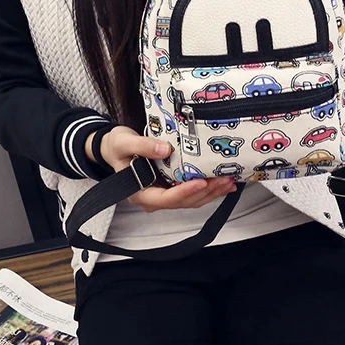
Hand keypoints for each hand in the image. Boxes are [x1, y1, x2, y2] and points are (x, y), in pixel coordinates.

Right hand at [86, 122, 235, 215]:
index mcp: (140, 193)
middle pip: (183, 201)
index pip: (166, 198)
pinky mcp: (171, 188)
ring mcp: (164, 194)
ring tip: (228, 181)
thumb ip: (142, 146)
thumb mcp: (123, 143)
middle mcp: (154, 198)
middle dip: (205, 192)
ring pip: (191, 200)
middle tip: (224, 179)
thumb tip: (165, 149)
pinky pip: (192, 193)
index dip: (185, 192)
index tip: (201, 182)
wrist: (115, 149)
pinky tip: (223, 183)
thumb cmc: (117, 147)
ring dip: (211, 192)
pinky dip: (208, 188)